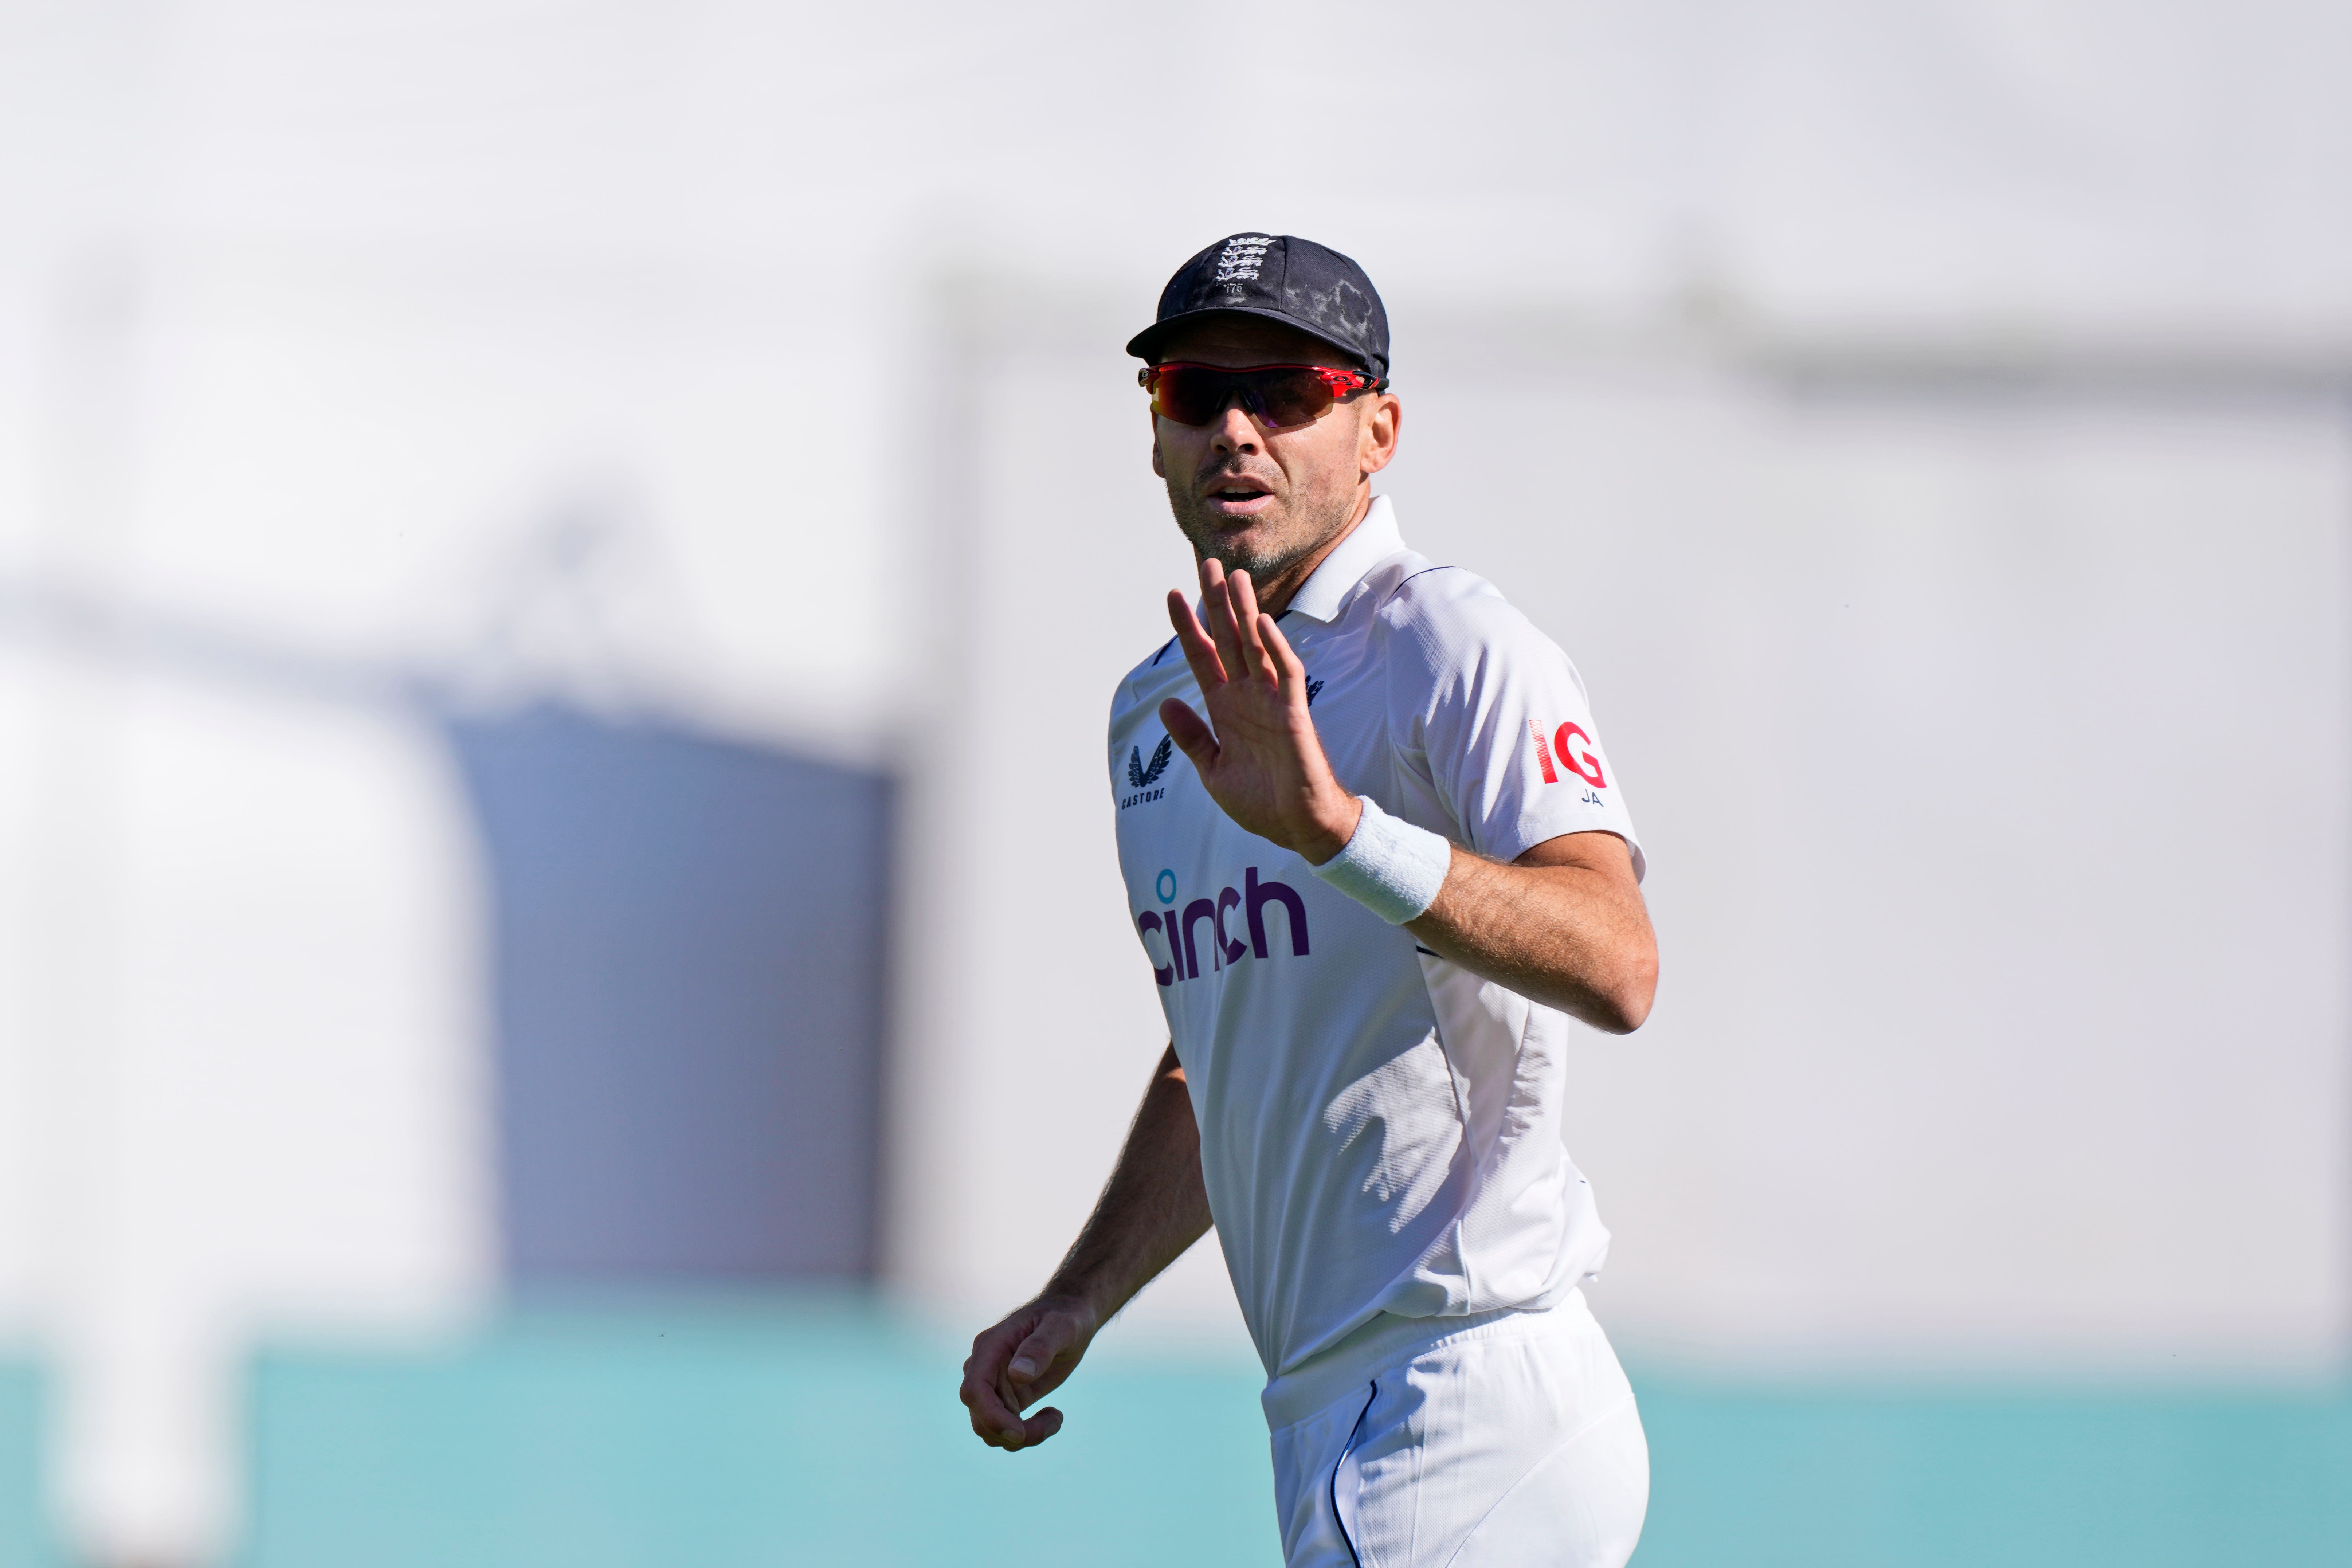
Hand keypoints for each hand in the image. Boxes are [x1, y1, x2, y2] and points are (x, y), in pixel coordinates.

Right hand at [959, 1294, 1099, 1451]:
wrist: (1072, 1315)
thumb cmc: (1067, 1316)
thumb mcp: (1061, 1327)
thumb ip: (1040, 1347)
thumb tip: (1017, 1375)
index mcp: (990, 1347)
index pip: (974, 1390)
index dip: (991, 1417)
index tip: (1020, 1433)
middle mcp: (985, 1368)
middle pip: (980, 1417)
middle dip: (1011, 1433)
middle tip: (1052, 1424)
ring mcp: (994, 1384)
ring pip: (990, 1429)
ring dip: (1023, 1437)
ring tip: (1056, 1418)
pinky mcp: (1008, 1397)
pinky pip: (1006, 1428)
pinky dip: (1028, 1434)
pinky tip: (1053, 1416)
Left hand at [1161, 559, 1361, 863]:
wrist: (1296, 827)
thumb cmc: (1260, 802)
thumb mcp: (1212, 770)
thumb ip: (1191, 737)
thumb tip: (1165, 703)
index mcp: (1226, 709)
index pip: (1204, 657)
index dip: (1189, 626)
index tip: (1173, 594)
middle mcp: (1248, 697)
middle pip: (1230, 639)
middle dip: (1218, 602)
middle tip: (1206, 563)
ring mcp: (1273, 702)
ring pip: (1258, 647)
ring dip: (1246, 612)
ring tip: (1235, 578)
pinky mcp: (1295, 714)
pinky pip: (1288, 675)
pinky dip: (1277, 649)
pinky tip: (1264, 624)